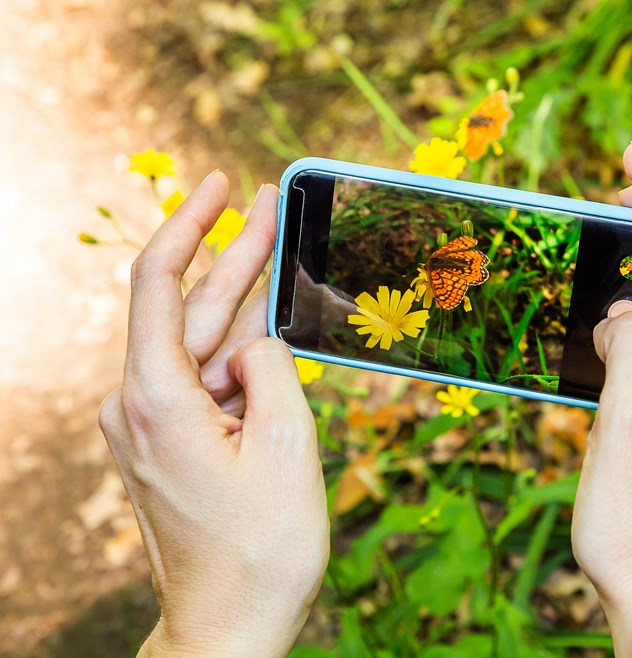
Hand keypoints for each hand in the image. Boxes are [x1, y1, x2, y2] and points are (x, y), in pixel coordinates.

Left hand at [99, 173, 328, 656]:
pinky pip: (205, 380)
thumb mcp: (287, 444)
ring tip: (277, 249)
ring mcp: (151, 425)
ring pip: (199, 344)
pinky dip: (238, 352)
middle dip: (232, 254)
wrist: (229, 623)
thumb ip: (272, 369)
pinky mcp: (169, 442)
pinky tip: (268, 325)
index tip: (219, 185)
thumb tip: (256, 341)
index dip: (190, 224)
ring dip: (240, 302)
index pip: (158, 283)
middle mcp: (140, 406)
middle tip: (269, 203)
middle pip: (187, 308)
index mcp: (158, 400)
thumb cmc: (261, 546)